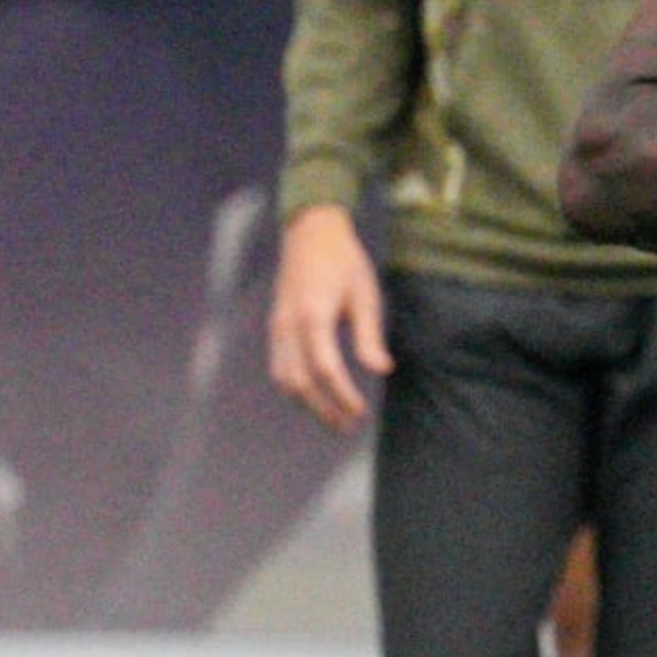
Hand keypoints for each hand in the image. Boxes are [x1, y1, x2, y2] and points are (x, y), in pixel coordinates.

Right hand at [268, 204, 391, 430]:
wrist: (311, 231)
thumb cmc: (344, 261)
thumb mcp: (365, 294)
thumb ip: (369, 335)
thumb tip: (381, 370)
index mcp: (313, 315)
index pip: (326, 369)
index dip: (342, 396)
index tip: (360, 412)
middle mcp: (289, 324)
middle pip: (300, 382)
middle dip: (323, 409)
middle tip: (348, 425)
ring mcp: (277, 326)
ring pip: (284, 378)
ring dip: (307, 403)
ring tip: (333, 417)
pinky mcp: (275, 326)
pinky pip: (279, 366)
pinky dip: (295, 387)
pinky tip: (315, 395)